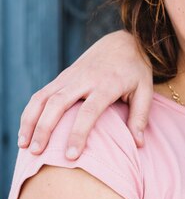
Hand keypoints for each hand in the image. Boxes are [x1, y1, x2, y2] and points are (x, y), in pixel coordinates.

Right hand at [18, 30, 153, 158]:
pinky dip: (30, 112)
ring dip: (30, 120)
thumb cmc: (135, 70)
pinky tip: (26, 131)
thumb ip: (140, 116)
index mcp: (107, 84)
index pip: (89, 111)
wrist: (122, 42)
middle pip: (58, 103)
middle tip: (37, 152)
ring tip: (24, 146)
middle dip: (45, 128)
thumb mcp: (145, 90)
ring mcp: (70, 76)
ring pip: (43, 97)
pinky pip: (41, 94)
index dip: (78, 134)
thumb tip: (138, 143)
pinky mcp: (62, 76)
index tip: (71, 156)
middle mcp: (85, 79)